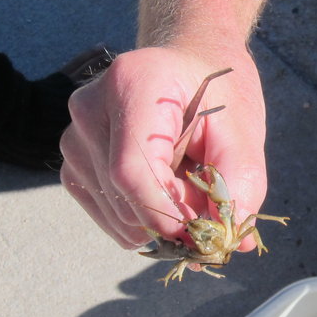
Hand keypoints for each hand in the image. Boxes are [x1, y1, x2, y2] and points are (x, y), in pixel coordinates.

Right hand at [60, 46, 267, 250]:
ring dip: (160, 220)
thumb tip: (234, 241)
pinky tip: (164, 191)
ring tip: (187, 188)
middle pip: (124, 196)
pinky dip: (143, 220)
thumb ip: (241, 183)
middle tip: (209, 208)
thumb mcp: (243, 132)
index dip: (165, 211)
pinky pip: (109, 218)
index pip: (132, 169)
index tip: (201, 231)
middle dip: (172, 219)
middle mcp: (90, 108)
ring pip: (117, 215)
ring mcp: (74, 138)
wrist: (186, 74)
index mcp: (133, 84)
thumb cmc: (216, 98)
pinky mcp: (73, 165)